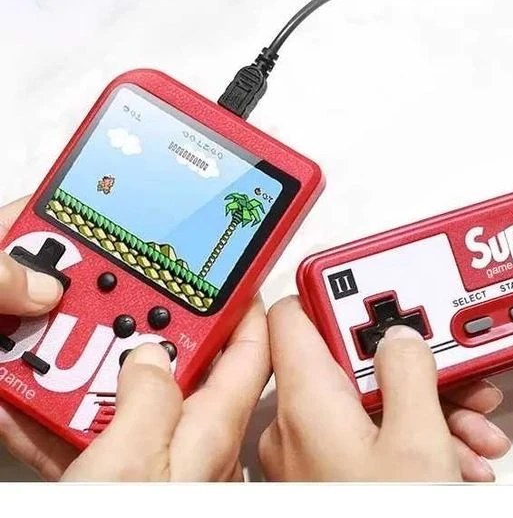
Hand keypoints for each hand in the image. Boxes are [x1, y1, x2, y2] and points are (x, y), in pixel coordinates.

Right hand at [0, 195, 270, 479]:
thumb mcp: (133, 462)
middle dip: (153, 321)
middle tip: (128, 287)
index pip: (249, 346)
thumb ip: (148, 399)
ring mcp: (151, 456)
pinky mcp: (114, 475)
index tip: (231, 266)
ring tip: (73, 322)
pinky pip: (90, 426)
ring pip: (128, 388)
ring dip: (98, 358)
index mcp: (211, 427)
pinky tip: (34, 385)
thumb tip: (150, 356)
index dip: (244, 302)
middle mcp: (188, 438)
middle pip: (182, 359)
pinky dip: (62, 405)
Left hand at [258, 296, 509, 481]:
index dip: (332, 288)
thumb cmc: (386, 517)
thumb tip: (398, 335)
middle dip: (407, 361)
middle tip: (449, 365)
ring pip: (363, 400)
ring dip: (420, 403)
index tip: (370, 279)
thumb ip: (408, 369)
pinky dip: (407, 434)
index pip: (294, 312)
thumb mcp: (418, 439)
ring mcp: (309, 453)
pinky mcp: (327, 475)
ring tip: (471, 425)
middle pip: (345, 358)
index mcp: (306, 400)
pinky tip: (455, 453)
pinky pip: (364, 436)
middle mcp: (295, 424)